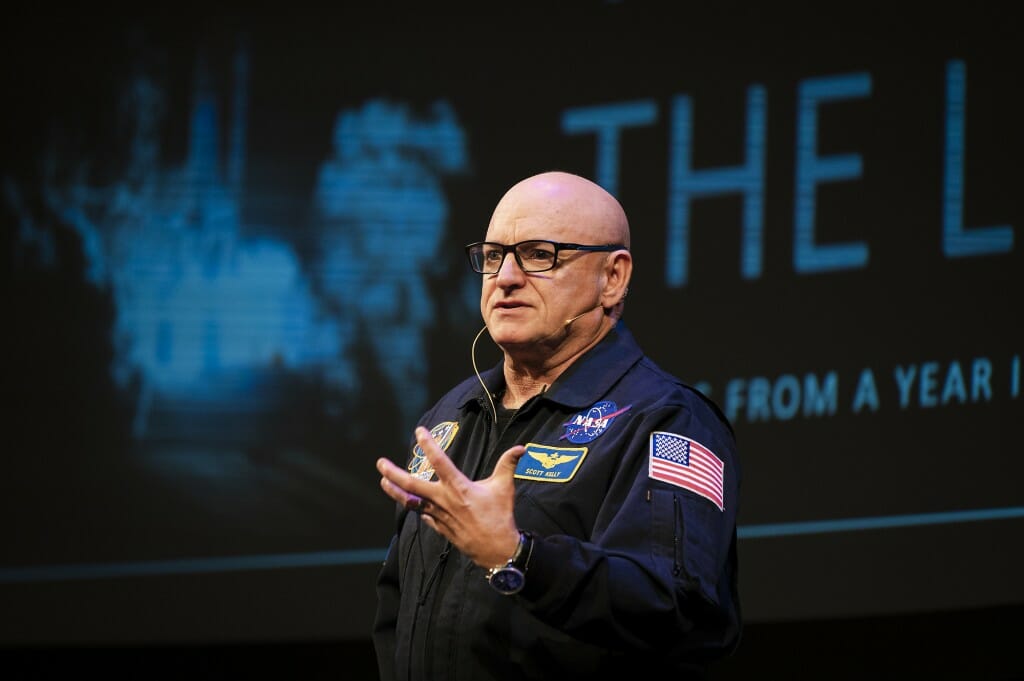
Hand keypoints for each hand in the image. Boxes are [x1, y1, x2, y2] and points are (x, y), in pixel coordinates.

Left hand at [377, 426, 526, 567]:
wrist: (497, 549)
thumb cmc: (500, 517)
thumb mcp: (505, 488)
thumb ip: (508, 464)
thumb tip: (521, 448)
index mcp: (459, 487)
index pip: (439, 461)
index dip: (428, 445)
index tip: (419, 431)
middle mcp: (444, 500)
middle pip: (412, 485)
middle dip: (393, 473)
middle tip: (380, 463)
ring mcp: (439, 515)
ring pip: (411, 502)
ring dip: (395, 492)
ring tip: (383, 481)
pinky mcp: (440, 528)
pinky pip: (422, 515)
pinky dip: (415, 507)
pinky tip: (409, 502)